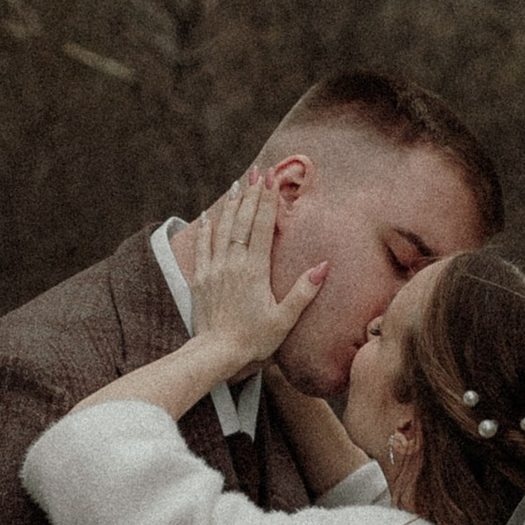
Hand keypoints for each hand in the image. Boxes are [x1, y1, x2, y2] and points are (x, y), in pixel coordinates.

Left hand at [191, 170, 326, 377]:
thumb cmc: (254, 338)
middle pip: (243, 221)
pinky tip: (210, 215)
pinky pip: (203, 246)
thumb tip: (324, 266)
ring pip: (223, 228)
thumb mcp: (284, 319)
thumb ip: (304, 291)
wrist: (215, 353)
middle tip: (257, 171)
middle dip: (252, 194)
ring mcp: (214, 268)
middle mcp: (233, 263)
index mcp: (255, 270)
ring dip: (232, 205)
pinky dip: (207, 228)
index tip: (271, 179)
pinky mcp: (201, 278)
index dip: (267, 201)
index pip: (262, 226)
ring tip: (238, 184)